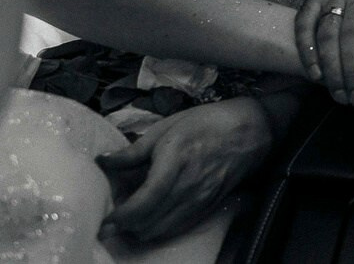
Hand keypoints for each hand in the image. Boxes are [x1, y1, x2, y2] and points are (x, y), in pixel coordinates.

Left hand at [96, 98, 272, 241]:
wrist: (249, 130)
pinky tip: (151, 220)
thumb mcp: (167, 128)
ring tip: (129, 220)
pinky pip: (178, 227)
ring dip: (141, 229)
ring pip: (162, 229)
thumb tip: (103, 160)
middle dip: (125, 226)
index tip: (106, 218)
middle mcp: (188, 186)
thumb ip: (134, 150)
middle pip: (149, 221)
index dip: (121, 215)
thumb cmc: (206, 123)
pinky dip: (160, 229)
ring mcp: (199, 199)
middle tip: (111, 219)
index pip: (144, 201)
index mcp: (175, 161)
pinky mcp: (207, 206)